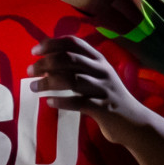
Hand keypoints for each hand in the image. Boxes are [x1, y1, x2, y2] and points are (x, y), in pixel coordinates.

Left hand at [29, 35, 154, 143]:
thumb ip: (77, 67)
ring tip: (33, 87)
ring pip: (72, 80)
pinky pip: (79, 102)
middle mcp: (102, 71)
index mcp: (99, 60)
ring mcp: (104, 89)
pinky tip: (49, 102)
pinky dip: (62, 101)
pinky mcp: (104, 108)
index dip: (52, 44)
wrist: (134, 121)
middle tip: (30, 71)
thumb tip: (45, 61)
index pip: (74, 43)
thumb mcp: (96, 76)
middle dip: (45, 63)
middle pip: (69, 59)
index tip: (35, 52)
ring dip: (48, 82)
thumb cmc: (107, 97)